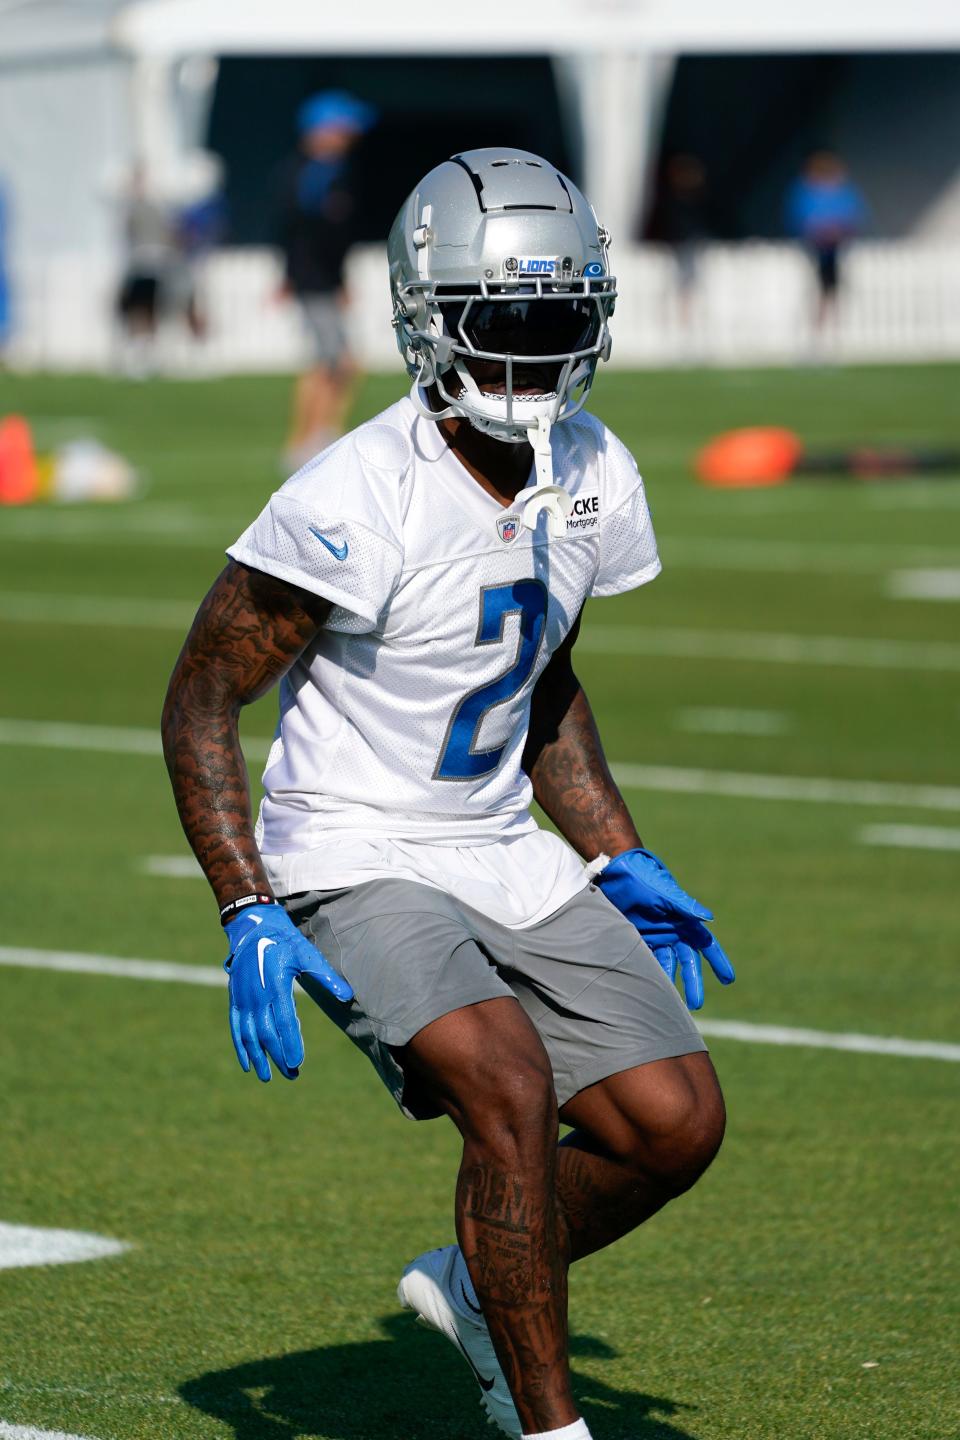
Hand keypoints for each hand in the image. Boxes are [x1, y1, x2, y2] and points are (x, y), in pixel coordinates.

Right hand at [223, 904, 352, 1080]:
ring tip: (267, 1077)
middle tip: (291, 1074)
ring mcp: (243, 998)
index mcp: (276, 985)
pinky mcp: (235, 998)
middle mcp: (257, 995)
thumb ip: (326, 976)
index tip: (297, 1062)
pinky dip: (240, 1047)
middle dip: (278, 1057)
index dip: (290, 1044)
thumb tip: (348, 996)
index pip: (285, 1022)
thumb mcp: (307, 954)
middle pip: (268, 1034)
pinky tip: (247, 1063)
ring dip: (258, 1057)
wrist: (253, 926)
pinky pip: (236, 1027)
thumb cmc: (284, 941)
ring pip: (250, 1035)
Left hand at [595, 848, 734, 1009]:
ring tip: (669, 1004)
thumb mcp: (667, 892)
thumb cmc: (647, 879)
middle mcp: (674, 932)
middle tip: (696, 1005)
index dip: (718, 962)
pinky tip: (647, 990)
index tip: (728, 980)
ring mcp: (656, 937)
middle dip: (693, 983)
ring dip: (669, 983)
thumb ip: (686, 906)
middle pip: (688, 963)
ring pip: (667, 966)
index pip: (707, 946)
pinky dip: (648, 974)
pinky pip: (646, 961)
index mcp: (685, 922)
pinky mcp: (637, 939)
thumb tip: (710, 918)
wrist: (619, 872)